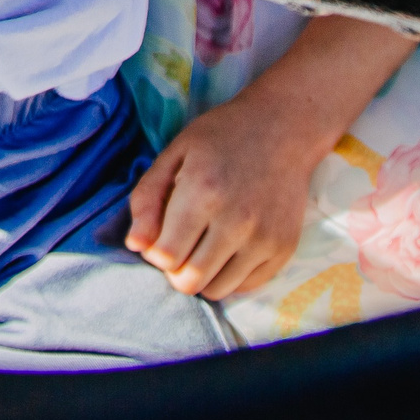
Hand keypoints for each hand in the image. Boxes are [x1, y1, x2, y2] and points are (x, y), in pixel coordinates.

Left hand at [124, 93, 324, 301]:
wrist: (282, 129)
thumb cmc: (221, 137)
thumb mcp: (175, 154)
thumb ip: (147, 199)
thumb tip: (136, 245)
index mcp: (203, 193)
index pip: (166, 257)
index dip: (156, 251)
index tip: (161, 234)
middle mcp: (236, 221)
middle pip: (189, 281)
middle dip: (175, 269)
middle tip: (181, 244)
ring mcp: (264, 238)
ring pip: (216, 290)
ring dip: (202, 275)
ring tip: (204, 245)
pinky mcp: (283, 249)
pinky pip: (245, 286)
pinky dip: (229, 275)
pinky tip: (228, 246)